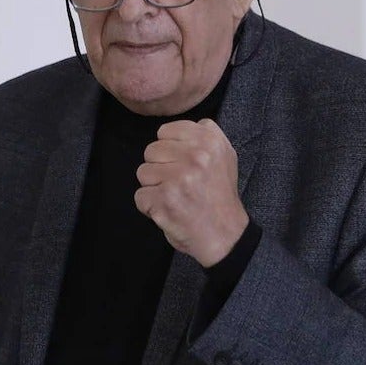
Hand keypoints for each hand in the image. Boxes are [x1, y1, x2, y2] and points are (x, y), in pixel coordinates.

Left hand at [134, 119, 248, 266]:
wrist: (225, 235)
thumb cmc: (220, 195)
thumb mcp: (225, 156)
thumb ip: (204, 135)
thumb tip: (175, 129)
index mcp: (209, 140)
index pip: (165, 131)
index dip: (169, 150)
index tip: (182, 165)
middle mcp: (195, 156)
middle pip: (151, 151)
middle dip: (160, 168)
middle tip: (179, 184)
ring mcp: (178, 178)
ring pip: (143, 172)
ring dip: (154, 187)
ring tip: (174, 197)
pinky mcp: (164, 200)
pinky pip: (140, 196)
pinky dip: (150, 207)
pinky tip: (168, 210)